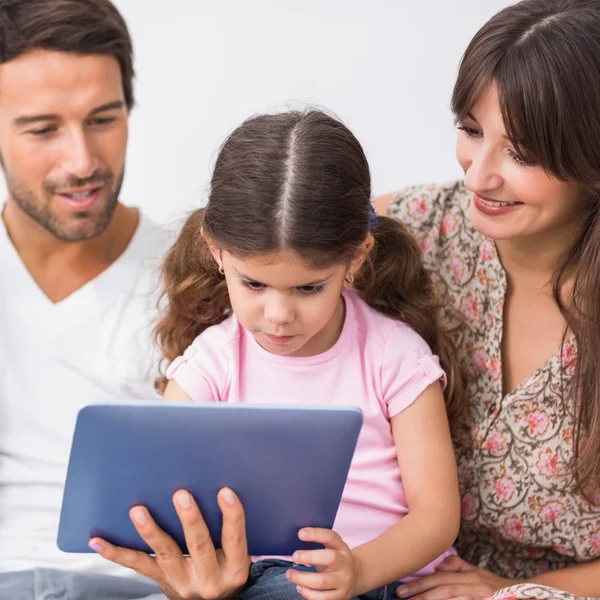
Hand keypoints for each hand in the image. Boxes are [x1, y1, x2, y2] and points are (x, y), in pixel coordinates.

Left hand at [89, 488, 250, 599]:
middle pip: (199, 546)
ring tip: (138, 511)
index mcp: (235, 568)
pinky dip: (117, 553)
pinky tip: (99, 541)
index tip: (225, 491)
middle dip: (190, 519)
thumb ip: (232, 530)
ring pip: (166, 554)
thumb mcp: (238, 555)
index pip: (235, 539)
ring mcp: (182, 582)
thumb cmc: (226, 567)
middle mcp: (209, 578)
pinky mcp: (161, 581)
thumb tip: (222, 487)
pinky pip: (138, 566)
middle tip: (181, 494)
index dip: (232, 516)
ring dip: (151, 531)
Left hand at [286, 528, 359, 599]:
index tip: (300, 533)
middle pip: (330, 558)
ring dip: (302, 578)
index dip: (316, 534)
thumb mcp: (331, 548)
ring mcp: (344, 581)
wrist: (355, 577)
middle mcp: (345, 563)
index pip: (331, 537)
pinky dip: (308, 594)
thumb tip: (297, 537)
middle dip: (310, 557)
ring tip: (289, 574)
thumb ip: (318, 542)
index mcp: (341, 547)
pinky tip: (299, 587)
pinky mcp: (340, 597)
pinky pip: (322, 598)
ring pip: (322, 581)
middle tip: (294, 556)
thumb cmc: (335, 559)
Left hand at [395, 556, 516, 599]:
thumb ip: (459, 567)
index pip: (440, 579)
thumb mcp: (479, 574)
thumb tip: (439, 566)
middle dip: (421, 594)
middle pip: (444, 590)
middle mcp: (475, 586)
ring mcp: (482, 597)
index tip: (402, 589)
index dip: (420, 583)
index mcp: (470, 576)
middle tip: (401, 597)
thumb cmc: (499, 587)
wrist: (527, 596)